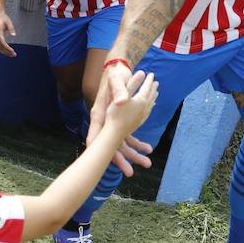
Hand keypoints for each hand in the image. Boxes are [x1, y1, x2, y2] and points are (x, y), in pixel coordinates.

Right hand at [0, 9, 16, 56]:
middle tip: (14, 55)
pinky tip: (7, 51)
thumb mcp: (9, 22)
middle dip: (7, 52)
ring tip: (11, 54)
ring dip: (4, 52)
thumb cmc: (3, 18)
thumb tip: (14, 35)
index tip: (13, 51)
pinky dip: (2, 49)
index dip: (7, 48)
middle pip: (0, 47)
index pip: (3, 43)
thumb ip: (11, 29)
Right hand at [87, 61, 154, 175]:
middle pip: (108, 145)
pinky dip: (137, 143)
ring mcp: (111, 123)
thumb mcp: (116, 80)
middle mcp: (104, 121)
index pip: (96, 135)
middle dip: (120, 159)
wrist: (117, 69)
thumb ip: (118, 90)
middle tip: (130, 172)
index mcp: (100, 114)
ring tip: (146, 162)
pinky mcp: (119, 122)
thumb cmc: (115, 75)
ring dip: (133, 153)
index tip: (104, 164)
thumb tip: (122, 101)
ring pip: (120, 143)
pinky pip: (127, 136)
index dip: (97, 150)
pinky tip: (148, 148)